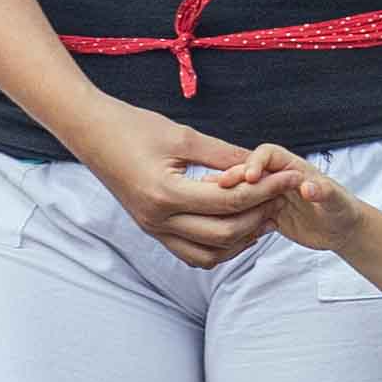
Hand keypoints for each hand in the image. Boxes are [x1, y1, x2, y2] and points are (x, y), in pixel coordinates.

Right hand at [69, 97, 290, 269]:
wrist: (91, 133)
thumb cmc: (132, 127)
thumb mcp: (183, 136)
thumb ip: (224, 155)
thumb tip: (262, 165)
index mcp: (166, 194)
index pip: (229, 201)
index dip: (266, 190)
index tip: (290, 177)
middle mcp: (158, 220)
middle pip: (225, 233)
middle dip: (260, 215)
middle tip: (283, 197)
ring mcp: (153, 229)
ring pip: (210, 254)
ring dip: (242, 239)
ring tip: (266, 215)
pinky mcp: (152, 230)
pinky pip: (192, 253)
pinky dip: (219, 248)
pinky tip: (238, 228)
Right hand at [237, 148, 381, 263]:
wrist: (342, 230)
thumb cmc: (343, 209)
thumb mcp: (337, 201)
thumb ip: (324, 191)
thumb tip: (309, 187)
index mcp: (293, 167)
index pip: (268, 154)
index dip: (256, 162)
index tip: (251, 177)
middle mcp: (278, 179)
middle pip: (249, 172)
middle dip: (235, 178)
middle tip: (223, 189)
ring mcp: (270, 197)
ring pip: (244, 193)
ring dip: (230, 197)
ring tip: (215, 205)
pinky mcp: (267, 214)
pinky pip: (247, 213)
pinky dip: (236, 217)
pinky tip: (227, 225)